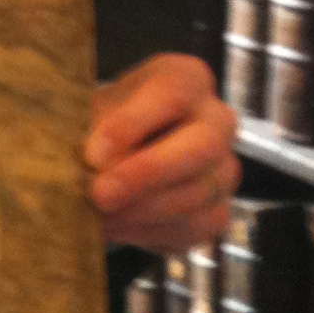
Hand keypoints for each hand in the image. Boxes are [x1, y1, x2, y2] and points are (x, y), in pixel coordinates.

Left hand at [83, 53, 238, 253]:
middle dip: (146, 174)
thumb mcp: (91, 112)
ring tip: (96, 218)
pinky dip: (150, 232)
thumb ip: (92, 131)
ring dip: (140, 210)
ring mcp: (223, 167)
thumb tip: (89, 164)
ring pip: (197, 193)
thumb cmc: (103, 124)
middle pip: (200, 146)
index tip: (92, 154)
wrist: (114, 158)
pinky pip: (194, 227)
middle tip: (98, 195)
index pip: (172, 93)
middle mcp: (216, 120)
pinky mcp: (218, 210)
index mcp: (187, 79)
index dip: (132, 124)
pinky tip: (115, 228)